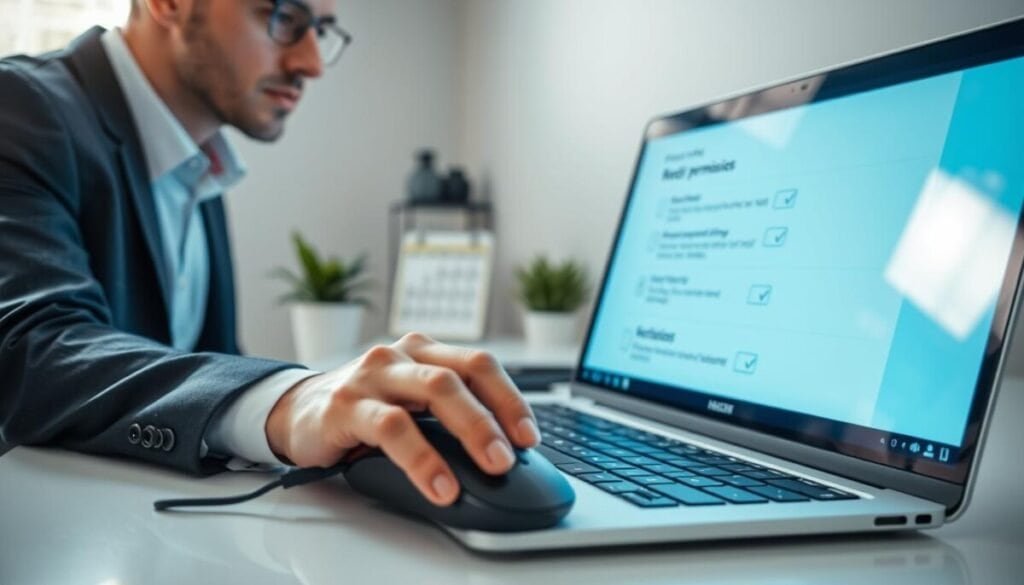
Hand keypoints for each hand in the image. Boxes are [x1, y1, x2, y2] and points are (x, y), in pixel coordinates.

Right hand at [265, 333, 540, 505]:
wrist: (294, 411)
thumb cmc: (363, 409)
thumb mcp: (409, 403)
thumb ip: (445, 416)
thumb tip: (500, 455)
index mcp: (424, 351)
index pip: (480, 364)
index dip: (510, 398)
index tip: (529, 436)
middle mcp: (401, 355)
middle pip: (463, 374)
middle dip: (496, 414)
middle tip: (513, 454)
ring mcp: (373, 376)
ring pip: (434, 390)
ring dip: (470, 429)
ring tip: (490, 466)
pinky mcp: (346, 404)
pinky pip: (393, 427)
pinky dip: (422, 458)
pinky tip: (438, 484)